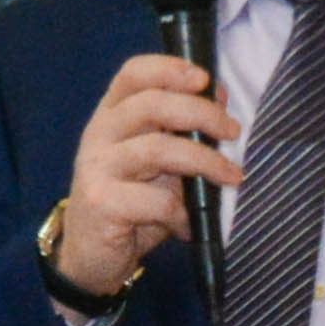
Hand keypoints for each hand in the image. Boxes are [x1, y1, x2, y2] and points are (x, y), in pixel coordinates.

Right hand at [51, 54, 238, 298]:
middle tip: (233, 132)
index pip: (134, 74)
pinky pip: (156, 200)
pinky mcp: (102, 202)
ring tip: (232, 177)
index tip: (205, 80)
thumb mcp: (160, 163)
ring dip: (205, 162)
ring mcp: (97, 167)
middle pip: (152, 104)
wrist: (91, 257)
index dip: (169, 68)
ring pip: (158, 149)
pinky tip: (188, 225)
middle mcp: (99, 134)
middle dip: (202, 114)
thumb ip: (183, 131)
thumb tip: (219, 98)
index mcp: (112, 115)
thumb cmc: (132, 204)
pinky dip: (183, 213)